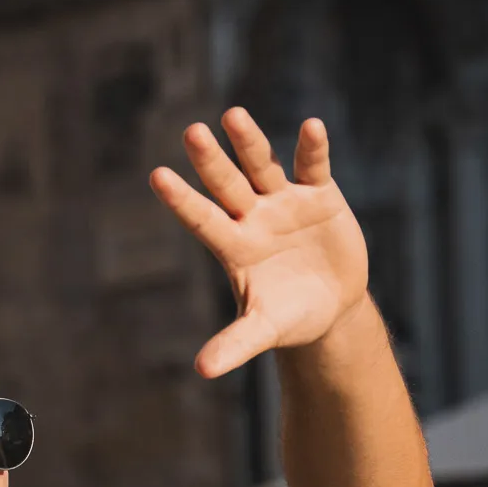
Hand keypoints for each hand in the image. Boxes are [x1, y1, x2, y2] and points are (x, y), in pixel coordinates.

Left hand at [151, 109, 370, 378]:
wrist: (330, 306)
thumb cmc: (289, 317)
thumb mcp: (264, 330)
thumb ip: (235, 344)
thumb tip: (203, 371)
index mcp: (233, 246)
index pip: (201, 219)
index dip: (182, 199)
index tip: (157, 176)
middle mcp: (252, 217)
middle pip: (227, 185)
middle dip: (211, 161)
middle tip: (191, 133)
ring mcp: (284, 202)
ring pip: (262, 166)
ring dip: (250, 142)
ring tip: (233, 115)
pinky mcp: (319, 195)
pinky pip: (313, 167)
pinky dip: (313, 148)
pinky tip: (312, 127)